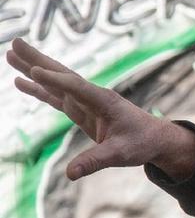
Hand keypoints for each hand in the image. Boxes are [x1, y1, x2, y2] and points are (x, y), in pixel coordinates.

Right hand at [6, 37, 194, 180]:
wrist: (155, 139)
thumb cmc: (142, 143)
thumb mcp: (120, 154)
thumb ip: (95, 161)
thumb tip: (70, 173)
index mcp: (104, 101)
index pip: (76, 87)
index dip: (56, 80)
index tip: (34, 71)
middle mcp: (93, 96)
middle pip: (62, 75)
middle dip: (38, 60)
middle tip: (15, 44)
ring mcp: (86, 101)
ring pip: (55, 82)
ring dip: (33, 69)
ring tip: (10, 55)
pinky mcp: (82, 110)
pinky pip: (56, 97)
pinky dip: (39, 89)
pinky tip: (20, 82)